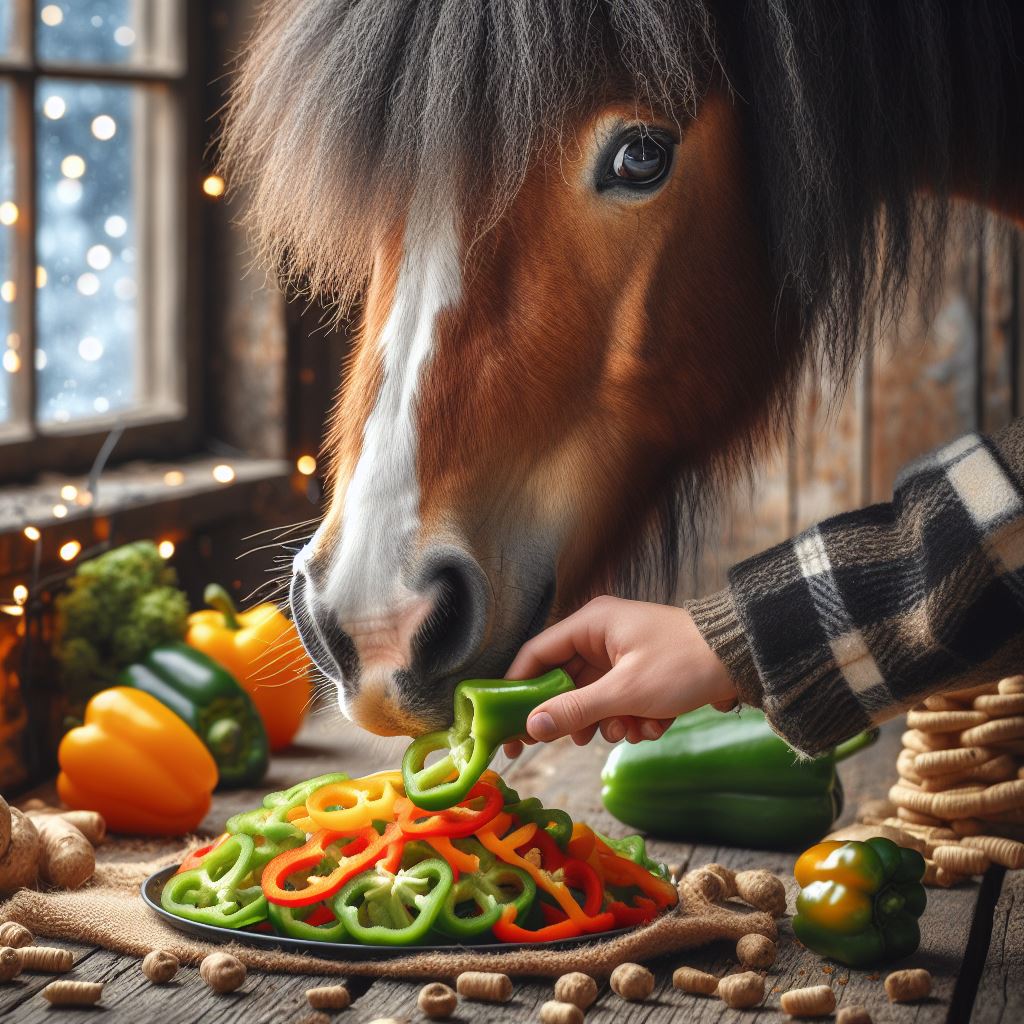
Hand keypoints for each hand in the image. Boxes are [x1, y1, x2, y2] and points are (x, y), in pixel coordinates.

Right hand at [503, 595, 735, 754]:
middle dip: (578, 715)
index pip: (535, 654)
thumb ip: (574, 710)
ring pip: (595, 699)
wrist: (742, 660)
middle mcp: (601, 635)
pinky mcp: (641, 673)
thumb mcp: (624, 692)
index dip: (517, 689)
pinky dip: (633, 719)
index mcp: (590, 624)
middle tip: (578, 740)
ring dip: (611, 721)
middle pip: (565, 682)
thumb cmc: (681, 664)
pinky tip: (656, 722)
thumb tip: (530, 727)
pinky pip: (620, 702)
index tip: (506, 724)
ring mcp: (621, 655)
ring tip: (633, 727)